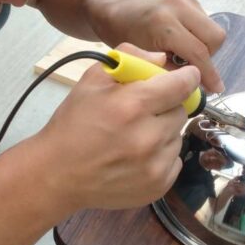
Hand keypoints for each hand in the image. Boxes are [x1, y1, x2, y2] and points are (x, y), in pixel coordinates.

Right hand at [33, 44, 198, 210]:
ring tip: (135, 136)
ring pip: (177, 136)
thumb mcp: (92, 81)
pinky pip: (174, 161)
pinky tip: (136, 156)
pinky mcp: (158, 186)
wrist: (58, 174)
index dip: (186, 78)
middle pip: (180, 111)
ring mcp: (155, 165)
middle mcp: (148, 137)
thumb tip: (162, 59)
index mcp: (132, 105)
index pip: (181, 85)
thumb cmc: (73, 124)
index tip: (186, 77)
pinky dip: (160, 156)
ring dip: (162, 132)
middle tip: (143, 112)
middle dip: (166, 107)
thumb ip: (129, 59)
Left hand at [92, 0, 226, 92]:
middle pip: (215, 38)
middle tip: (192, 67)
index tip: (215, 89)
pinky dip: (200, 37)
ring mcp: (186, 0)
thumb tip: (195, 84)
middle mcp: (179, 8)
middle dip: (208, 57)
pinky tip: (183, 42)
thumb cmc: (126, 36)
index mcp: (163, 24)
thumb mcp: (145, 58)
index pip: (197, 52)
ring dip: (206, 47)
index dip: (208, 74)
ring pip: (214, 31)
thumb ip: (170, 71)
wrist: (120, 11)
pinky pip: (207, 24)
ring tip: (185, 54)